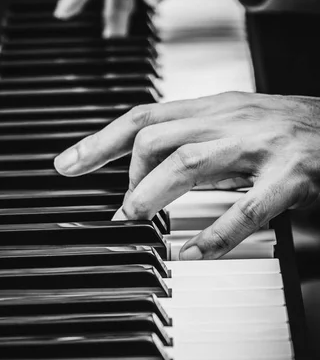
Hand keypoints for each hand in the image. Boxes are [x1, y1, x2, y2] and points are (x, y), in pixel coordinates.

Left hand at [54, 92, 319, 258]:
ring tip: (133, 218)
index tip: (67, 165)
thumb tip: (146, 171)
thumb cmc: (289, 128)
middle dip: (125, 175)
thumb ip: (193, 139)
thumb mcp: (235, 122)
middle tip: (121, 210)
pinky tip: (191, 252)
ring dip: (151, 193)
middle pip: (156, 136)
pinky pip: (247, 209)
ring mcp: (260, 146)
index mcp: (215, 107)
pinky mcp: (291, 177)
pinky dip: (214, 234)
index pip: (144, 116)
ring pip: (189, 161)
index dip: (100, 141)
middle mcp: (231, 120)